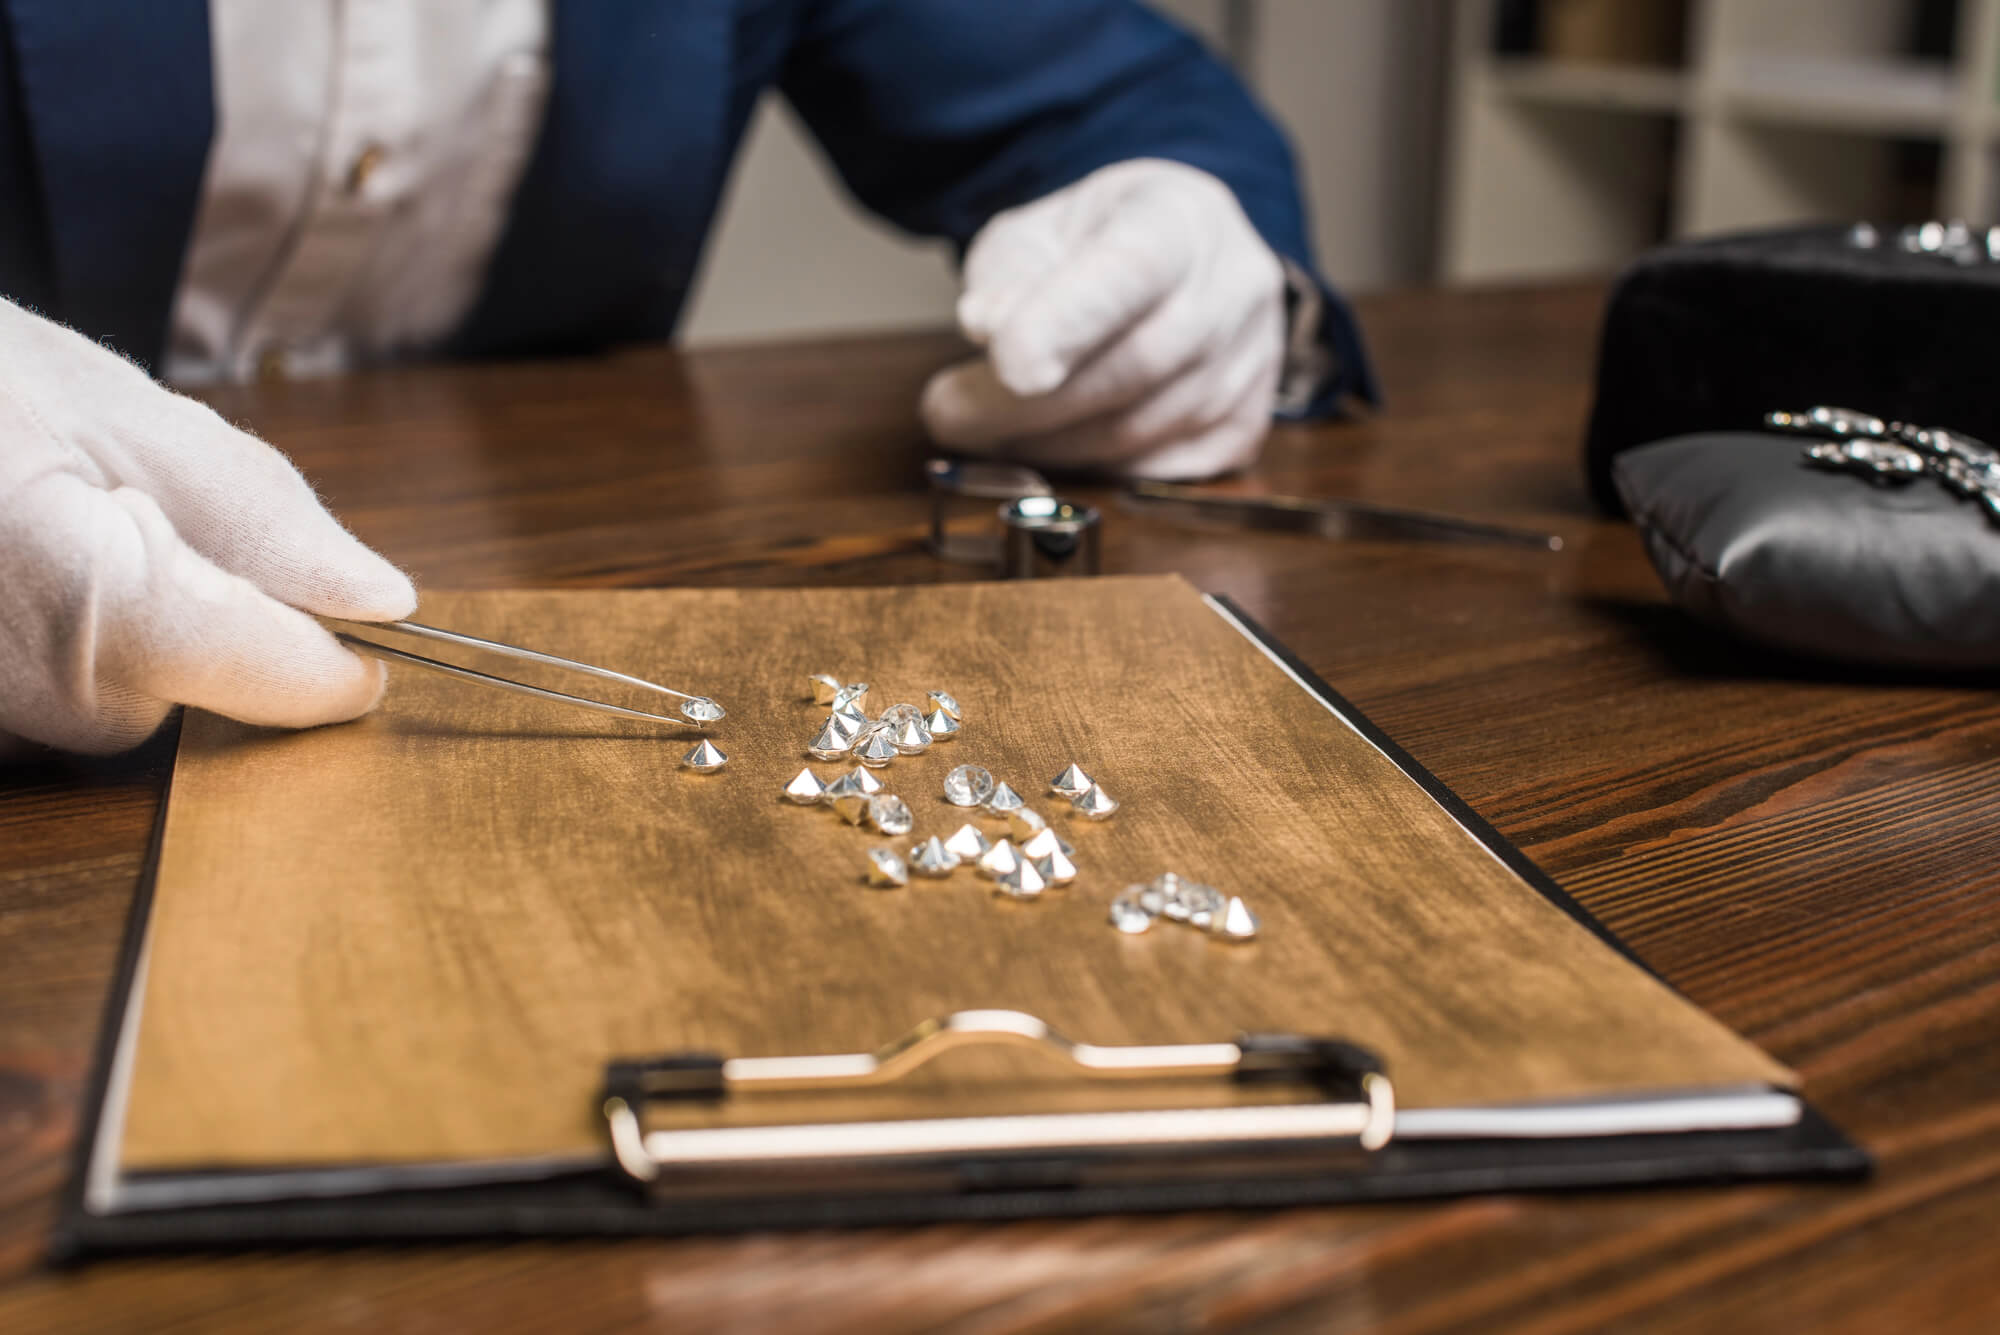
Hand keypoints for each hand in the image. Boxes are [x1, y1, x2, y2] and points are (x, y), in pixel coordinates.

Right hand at [0, 299, 415, 755]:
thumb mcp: (119, 410)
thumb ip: (261, 518)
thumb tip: (381, 601)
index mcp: (85, 594)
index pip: (269, 677)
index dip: (331, 665)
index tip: (369, 649)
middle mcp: (23, 685)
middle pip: (186, 700)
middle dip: (205, 622)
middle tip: (141, 514)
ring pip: (109, 708)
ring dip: (122, 633)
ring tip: (52, 520)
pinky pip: (40, 705)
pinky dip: (58, 645)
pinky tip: (18, 568)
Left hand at [921, 158, 1284, 479]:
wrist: (1176, 258)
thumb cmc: (1094, 245)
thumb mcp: (1036, 232)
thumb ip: (1008, 275)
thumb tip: (988, 326)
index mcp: (1180, 216)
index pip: (1133, 271)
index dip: (1070, 321)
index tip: (1009, 365)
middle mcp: (1234, 287)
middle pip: (1137, 364)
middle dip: (1031, 405)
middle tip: (950, 414)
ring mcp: (1251, 362)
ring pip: (1142, 428)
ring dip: (1047, 444)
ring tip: (983, 429)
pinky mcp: (1244, 426)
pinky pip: (1158, 469)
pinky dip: (1089, 468)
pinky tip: (1046, 444)